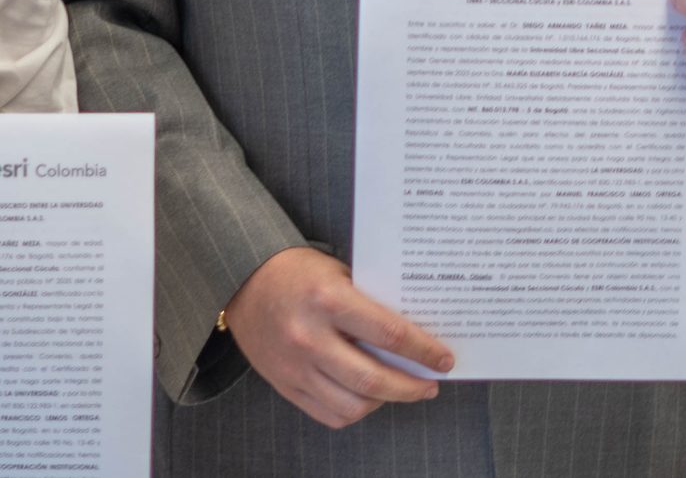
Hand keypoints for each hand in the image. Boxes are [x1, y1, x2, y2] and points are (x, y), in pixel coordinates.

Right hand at [221, 246, 453, 428]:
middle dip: (411, 387)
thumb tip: (415, 331)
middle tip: (431, 385)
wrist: (242, 280)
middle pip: (373, 380)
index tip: (443, 360)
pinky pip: (328, 414)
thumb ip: (370, 302)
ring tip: (401, 391)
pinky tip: (368, 398)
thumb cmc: (297, 271)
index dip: (423, 351)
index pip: (389, 333)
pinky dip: (355, 411)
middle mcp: (310, 337)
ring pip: (352, 405)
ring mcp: (295, 366)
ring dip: (386, 402)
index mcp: (328, 300)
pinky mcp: (284, 385)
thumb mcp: (337, 272)